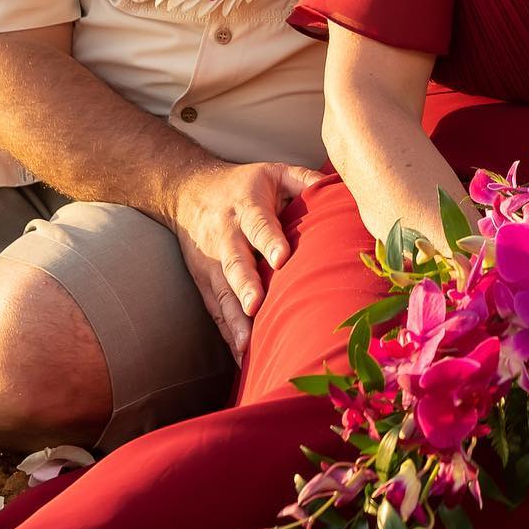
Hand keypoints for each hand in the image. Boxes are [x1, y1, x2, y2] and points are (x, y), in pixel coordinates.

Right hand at [168, 160, 321, 357]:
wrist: (188, 191)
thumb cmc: (243, 185)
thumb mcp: (273, 172)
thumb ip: (304, 180)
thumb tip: (339, 187)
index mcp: (247, 206)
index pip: (260, 224)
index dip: (270, 241)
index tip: (282, 259)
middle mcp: (226, 236)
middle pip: (235, 262)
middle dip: (245, 285)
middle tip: (256, 306)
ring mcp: (212, 262)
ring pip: (222, 293)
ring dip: (234, 320)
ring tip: (246, 347)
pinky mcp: (205, 282)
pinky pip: (217, 310)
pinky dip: (227, 333)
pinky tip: (241, 356)